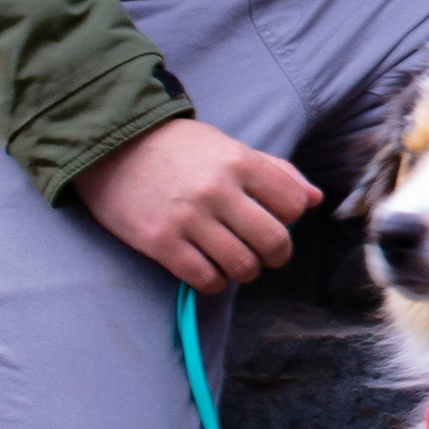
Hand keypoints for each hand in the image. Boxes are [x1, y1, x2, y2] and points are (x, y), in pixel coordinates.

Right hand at [72, 118, 321, 288]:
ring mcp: (189, 218)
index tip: (278, 220)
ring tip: (237, 263)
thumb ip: (274, 171)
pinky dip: (215, 282)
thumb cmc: (177, 147)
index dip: (292, 218)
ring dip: (246, 271)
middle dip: (277, 255)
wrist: (113, 146)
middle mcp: (219, 190)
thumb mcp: (229, 146)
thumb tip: (315, 199)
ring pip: (242, 266)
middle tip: (265, 254)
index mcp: (240, 161)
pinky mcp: (161, 242)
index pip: (293, 203)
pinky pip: (205, 279)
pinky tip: (210, 271)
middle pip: (274, 241)